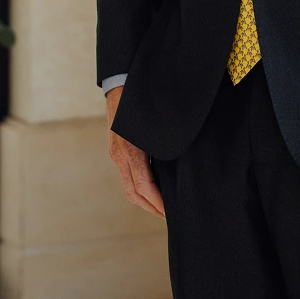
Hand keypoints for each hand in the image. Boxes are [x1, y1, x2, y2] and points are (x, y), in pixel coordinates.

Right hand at [106, 86, 164, 217]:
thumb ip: (164, 140)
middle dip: (152, 208)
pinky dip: (140, 188)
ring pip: (130, 187)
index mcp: (130, 151)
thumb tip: (182, 154)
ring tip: (163, 208)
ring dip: (145, 201)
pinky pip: (128, 175)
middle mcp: (120, 155)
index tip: (170, 211)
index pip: (144, 186)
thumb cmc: (140, 99)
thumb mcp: (155, 121)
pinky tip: (154, 188)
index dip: (157, 202)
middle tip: (170, 217)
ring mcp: (117, 153)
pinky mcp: (118, 149)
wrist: (119, 82)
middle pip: (134, 193)